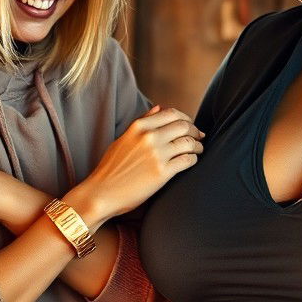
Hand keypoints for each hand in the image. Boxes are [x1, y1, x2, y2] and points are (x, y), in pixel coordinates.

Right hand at [77, 106, 203, 221]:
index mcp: (138, 127)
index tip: (189, 125)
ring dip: (197, 145)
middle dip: (194, 130)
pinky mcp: (162, 172)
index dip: (185, 118)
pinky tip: (191, 161)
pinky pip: (187, 160)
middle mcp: (149, 137)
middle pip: (183, 126)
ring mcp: (156, 154)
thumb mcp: (123, 139)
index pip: (171, 113)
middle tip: (199, 136)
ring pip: (189, 142)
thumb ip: (142, 122)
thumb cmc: (111, 168)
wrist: (102, 193)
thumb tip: (159, 108)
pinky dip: (193, 159)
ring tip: (198, 149)